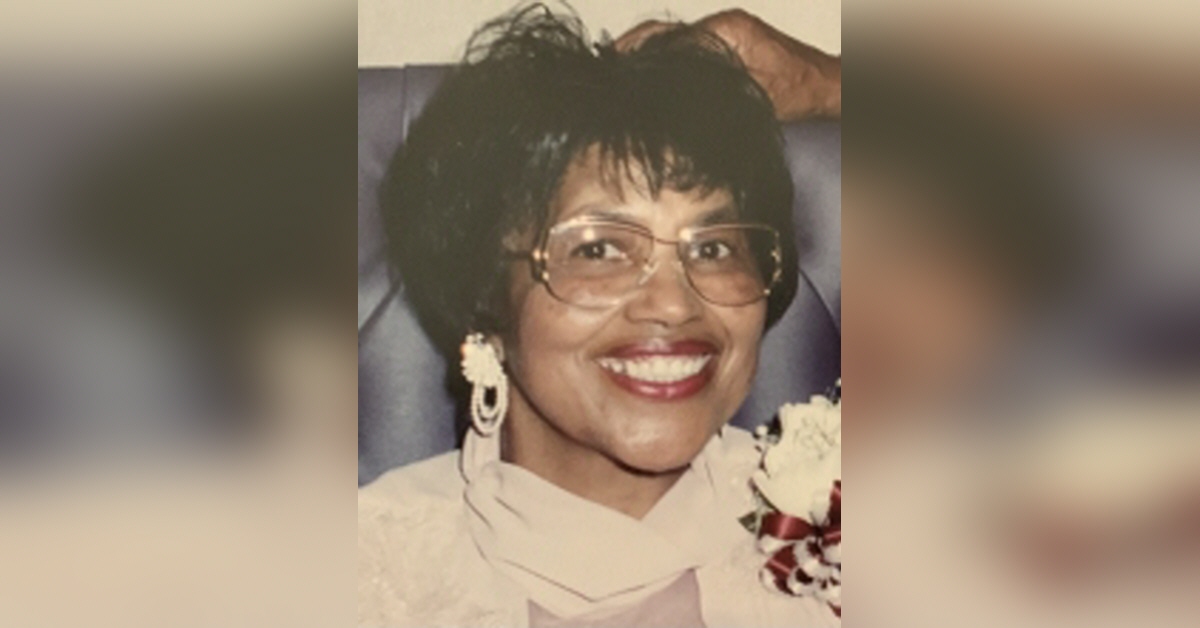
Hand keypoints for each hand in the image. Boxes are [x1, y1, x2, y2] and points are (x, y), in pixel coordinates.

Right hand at [616, 9, 840, 120]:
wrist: (827, 86)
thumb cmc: (801, 91)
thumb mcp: (754, 96)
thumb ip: (715, 93)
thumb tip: (674, 101)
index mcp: (727, 31)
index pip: (671, 40)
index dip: (641, 56)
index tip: (620, 71)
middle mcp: (723, 26)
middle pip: (664, 33)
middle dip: (633, 49)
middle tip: (608, 68)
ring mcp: (724, 33)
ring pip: (672, 39)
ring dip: (646, 54)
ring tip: (620, 73)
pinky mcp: (726, 44)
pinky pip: (686, 48)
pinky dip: (665, 60)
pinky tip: (650, 77)